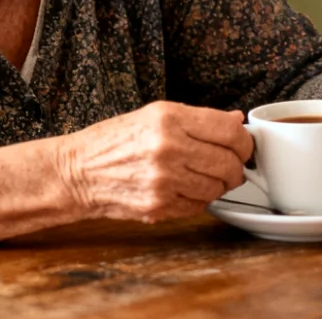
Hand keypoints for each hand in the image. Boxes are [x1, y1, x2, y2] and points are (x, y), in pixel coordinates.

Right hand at [55, 101, 252, 223]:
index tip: (244, 146)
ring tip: (202, 177)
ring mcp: (163, 179)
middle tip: (230, 166)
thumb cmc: (114, 141)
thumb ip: (200, 119)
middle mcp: (168, 147)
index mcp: (169, 118)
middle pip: (228, 162)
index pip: (230, 132)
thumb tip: (236, 120)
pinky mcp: (158, 205)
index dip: (245, 142)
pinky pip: (198, 206)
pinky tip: (184, 190)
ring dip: (218, 185)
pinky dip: (198, 200)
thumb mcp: (155, 115)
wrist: (77, 171)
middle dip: (235, 167)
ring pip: (217, 187)